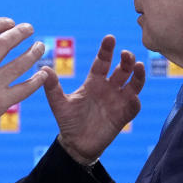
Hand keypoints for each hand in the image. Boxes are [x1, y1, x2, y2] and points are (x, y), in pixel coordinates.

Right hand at [0, 18, 48, 146]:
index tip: (10, 22)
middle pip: (4, 43)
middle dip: (20, 32)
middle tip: (30, 28)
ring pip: (18, 64)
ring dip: (33, 53)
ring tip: (40, 46)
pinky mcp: (0, 103)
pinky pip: (24, 89)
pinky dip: (36, 81)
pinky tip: (43, 74)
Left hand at [45, 35, 144, 164]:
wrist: (76, 144)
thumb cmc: (68, 121)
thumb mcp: (59, 103)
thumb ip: (52, 87)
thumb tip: (43, 68)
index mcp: (93, 81)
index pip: (102, 61)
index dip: (107, 50)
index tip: (110, 38)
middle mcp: (108, 88)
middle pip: (122, 69)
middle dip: (126, 60)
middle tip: (126, 54)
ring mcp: (117, 101)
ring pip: (133, 84)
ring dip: (138, 75)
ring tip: (138, 66)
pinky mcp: (123, 116)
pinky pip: (133, 106)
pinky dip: (135, 101)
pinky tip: (133, 96)